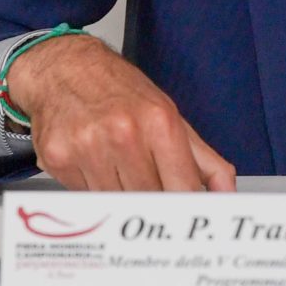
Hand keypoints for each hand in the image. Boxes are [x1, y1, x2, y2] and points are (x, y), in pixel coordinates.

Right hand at [8, 34, 235, 192]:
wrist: (65, 67)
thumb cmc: (118, 90)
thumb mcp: (169, 114)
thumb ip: (203, 158)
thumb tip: (226, 191)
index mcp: (159, 121)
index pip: (183, 188)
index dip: (186, 209)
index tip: (187, 218)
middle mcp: (124, 133)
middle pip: (149, 201)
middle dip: (151, 201)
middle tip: (147, 188)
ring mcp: (89, 146)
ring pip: (115, 204)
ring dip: (118, 195)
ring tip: (116, 166)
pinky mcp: (59, 157)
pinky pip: (84, 196)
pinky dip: (91, 188)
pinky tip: (92, 162)